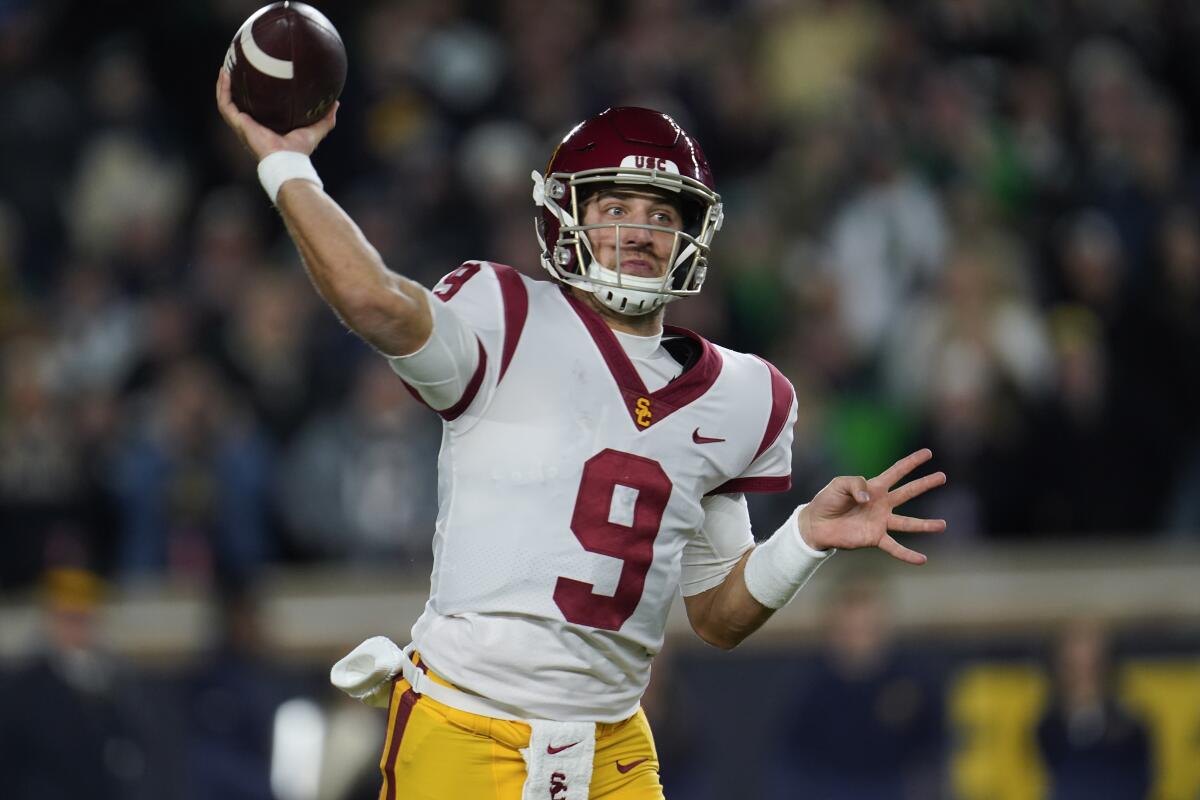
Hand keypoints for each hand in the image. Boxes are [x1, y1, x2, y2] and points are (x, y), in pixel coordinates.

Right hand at [215, 67, 337, 160]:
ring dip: (224, 84)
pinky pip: (225, 103)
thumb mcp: (315, 131)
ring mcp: (242, 125)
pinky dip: (223, 88)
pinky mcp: (238, 123)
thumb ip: (326, 119)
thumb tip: (336, 103)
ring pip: (227, 101)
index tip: (256, 77)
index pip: (257, 108)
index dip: (254, 94)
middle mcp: (251, 125)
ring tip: (226, 67)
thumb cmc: (299, 151)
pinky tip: (225, 73)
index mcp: (265, 127)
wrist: (286, 160)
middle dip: (235, 87)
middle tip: (237, 67)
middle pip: (239, 102)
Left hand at [799, 449, 946, 563]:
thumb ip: (855, 484)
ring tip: (943, 525)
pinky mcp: (874, 538)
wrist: (816, 524)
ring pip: (908, 523)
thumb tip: (868, 499)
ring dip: (926, 525)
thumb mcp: (839, 484)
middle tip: (943, 476)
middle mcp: (881, 503)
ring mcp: (880, 521)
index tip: (928, 453)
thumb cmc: (827, 501)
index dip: (912, 462)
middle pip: (908, 492)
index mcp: (874, 487)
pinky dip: (908, 554)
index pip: (897, 472)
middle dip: (925, 484)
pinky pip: (895, 547)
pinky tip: (923, 560)